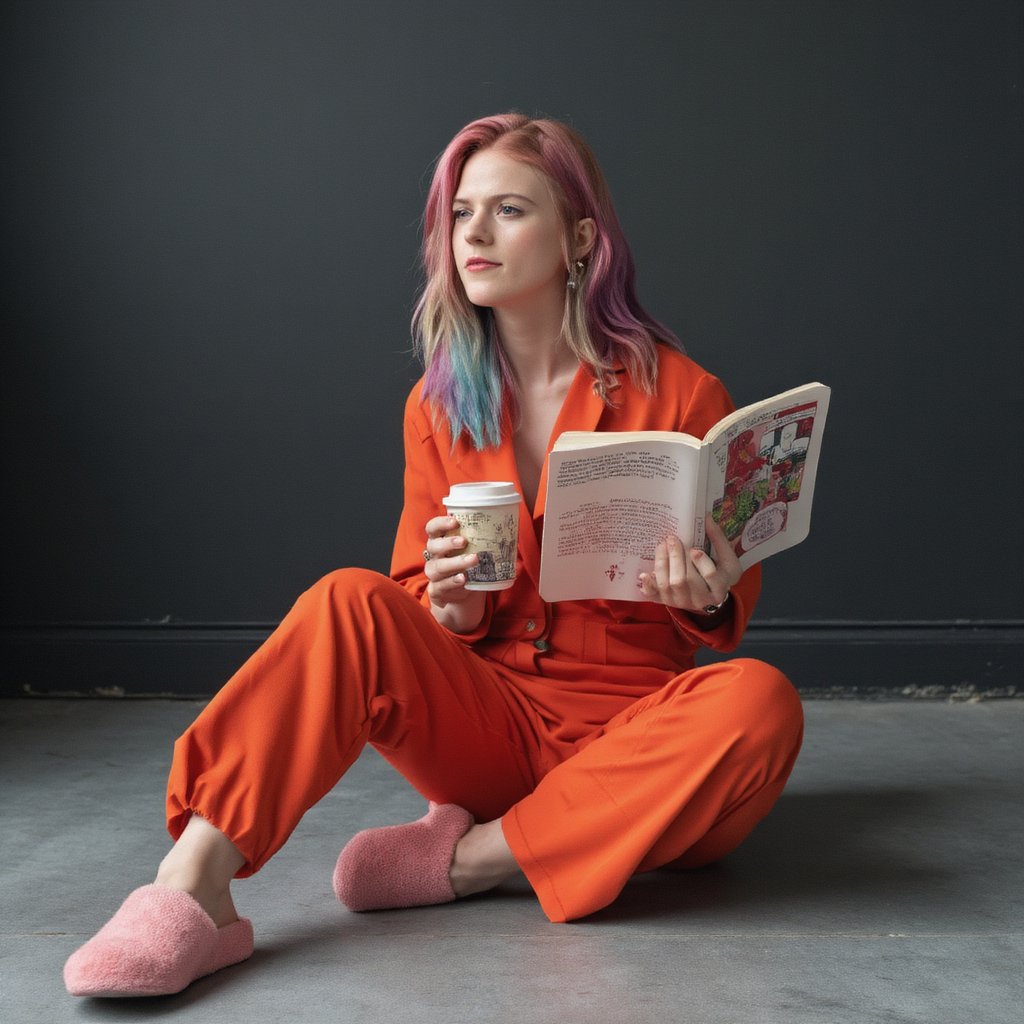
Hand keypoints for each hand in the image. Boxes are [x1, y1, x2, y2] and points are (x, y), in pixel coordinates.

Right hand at [424, 515, 485, 631]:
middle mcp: (433, 556)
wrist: (461, 592)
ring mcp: (434, 573)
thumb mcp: (471, 550)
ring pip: (439, 566)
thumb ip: (481, 539)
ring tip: (473, 559)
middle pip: (434, 546)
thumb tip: (509, 529)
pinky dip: (453, 581)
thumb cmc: (467, 564)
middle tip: (464, 541)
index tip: (455, 521)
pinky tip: (463, 578)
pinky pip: (442, 585)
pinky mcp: (437, 589)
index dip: (440, 523)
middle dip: (448, 543)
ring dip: (457, 562)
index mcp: (439, 540)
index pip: (433, 528)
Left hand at [637, 516, 740, 615]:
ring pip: (668, 585)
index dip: (701, 562)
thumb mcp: (727, 558)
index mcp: (719, 588)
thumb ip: (718, 538)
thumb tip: (706, 517)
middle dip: (676, 558)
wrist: (711, 594)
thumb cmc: (721, 572)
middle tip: (672, 539)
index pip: (710, 575)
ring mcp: (682, 603)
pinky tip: (644, 574)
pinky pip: (655, 596)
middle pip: (685, 580)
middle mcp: (700, 600)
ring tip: (661, 546)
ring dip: (662, 563)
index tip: (694, 549)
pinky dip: (648, 585)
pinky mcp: (668, 603)